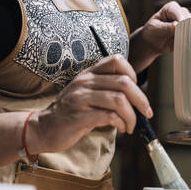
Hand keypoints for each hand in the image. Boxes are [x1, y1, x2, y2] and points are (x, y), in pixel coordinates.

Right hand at [29, 55, 152, 153]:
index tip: (137, 90)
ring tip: (130, 126)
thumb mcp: (88, 94)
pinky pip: (109, 116)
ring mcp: (81, 98)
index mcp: (89, 74)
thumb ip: (108, 89)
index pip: (117, 61)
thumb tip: (138, 97)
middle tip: (146, 113)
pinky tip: (121, 128)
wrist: (44, 128)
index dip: (132, 73)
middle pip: (124, 83)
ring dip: (132, 116)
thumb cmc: (72, 112)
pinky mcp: (80, 116)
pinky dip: (121, 123)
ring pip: (119, 100)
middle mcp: (85, 82)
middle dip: (141, 100)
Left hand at [129, 1, 190, 72]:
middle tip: (178, 36)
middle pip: (189, 19)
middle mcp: (181, 13)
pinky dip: (189, 40)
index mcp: (171, 8)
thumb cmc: (152, 32)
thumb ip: (166, 28)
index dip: (180, 19)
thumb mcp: (156, 29)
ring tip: (178, 41)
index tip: (178, 27)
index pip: (179, 12)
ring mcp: (186, 23)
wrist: (153, 43)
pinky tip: (182, 43)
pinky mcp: (189, 32)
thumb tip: (176, 25)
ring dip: (187, 34)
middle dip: (185, 28)